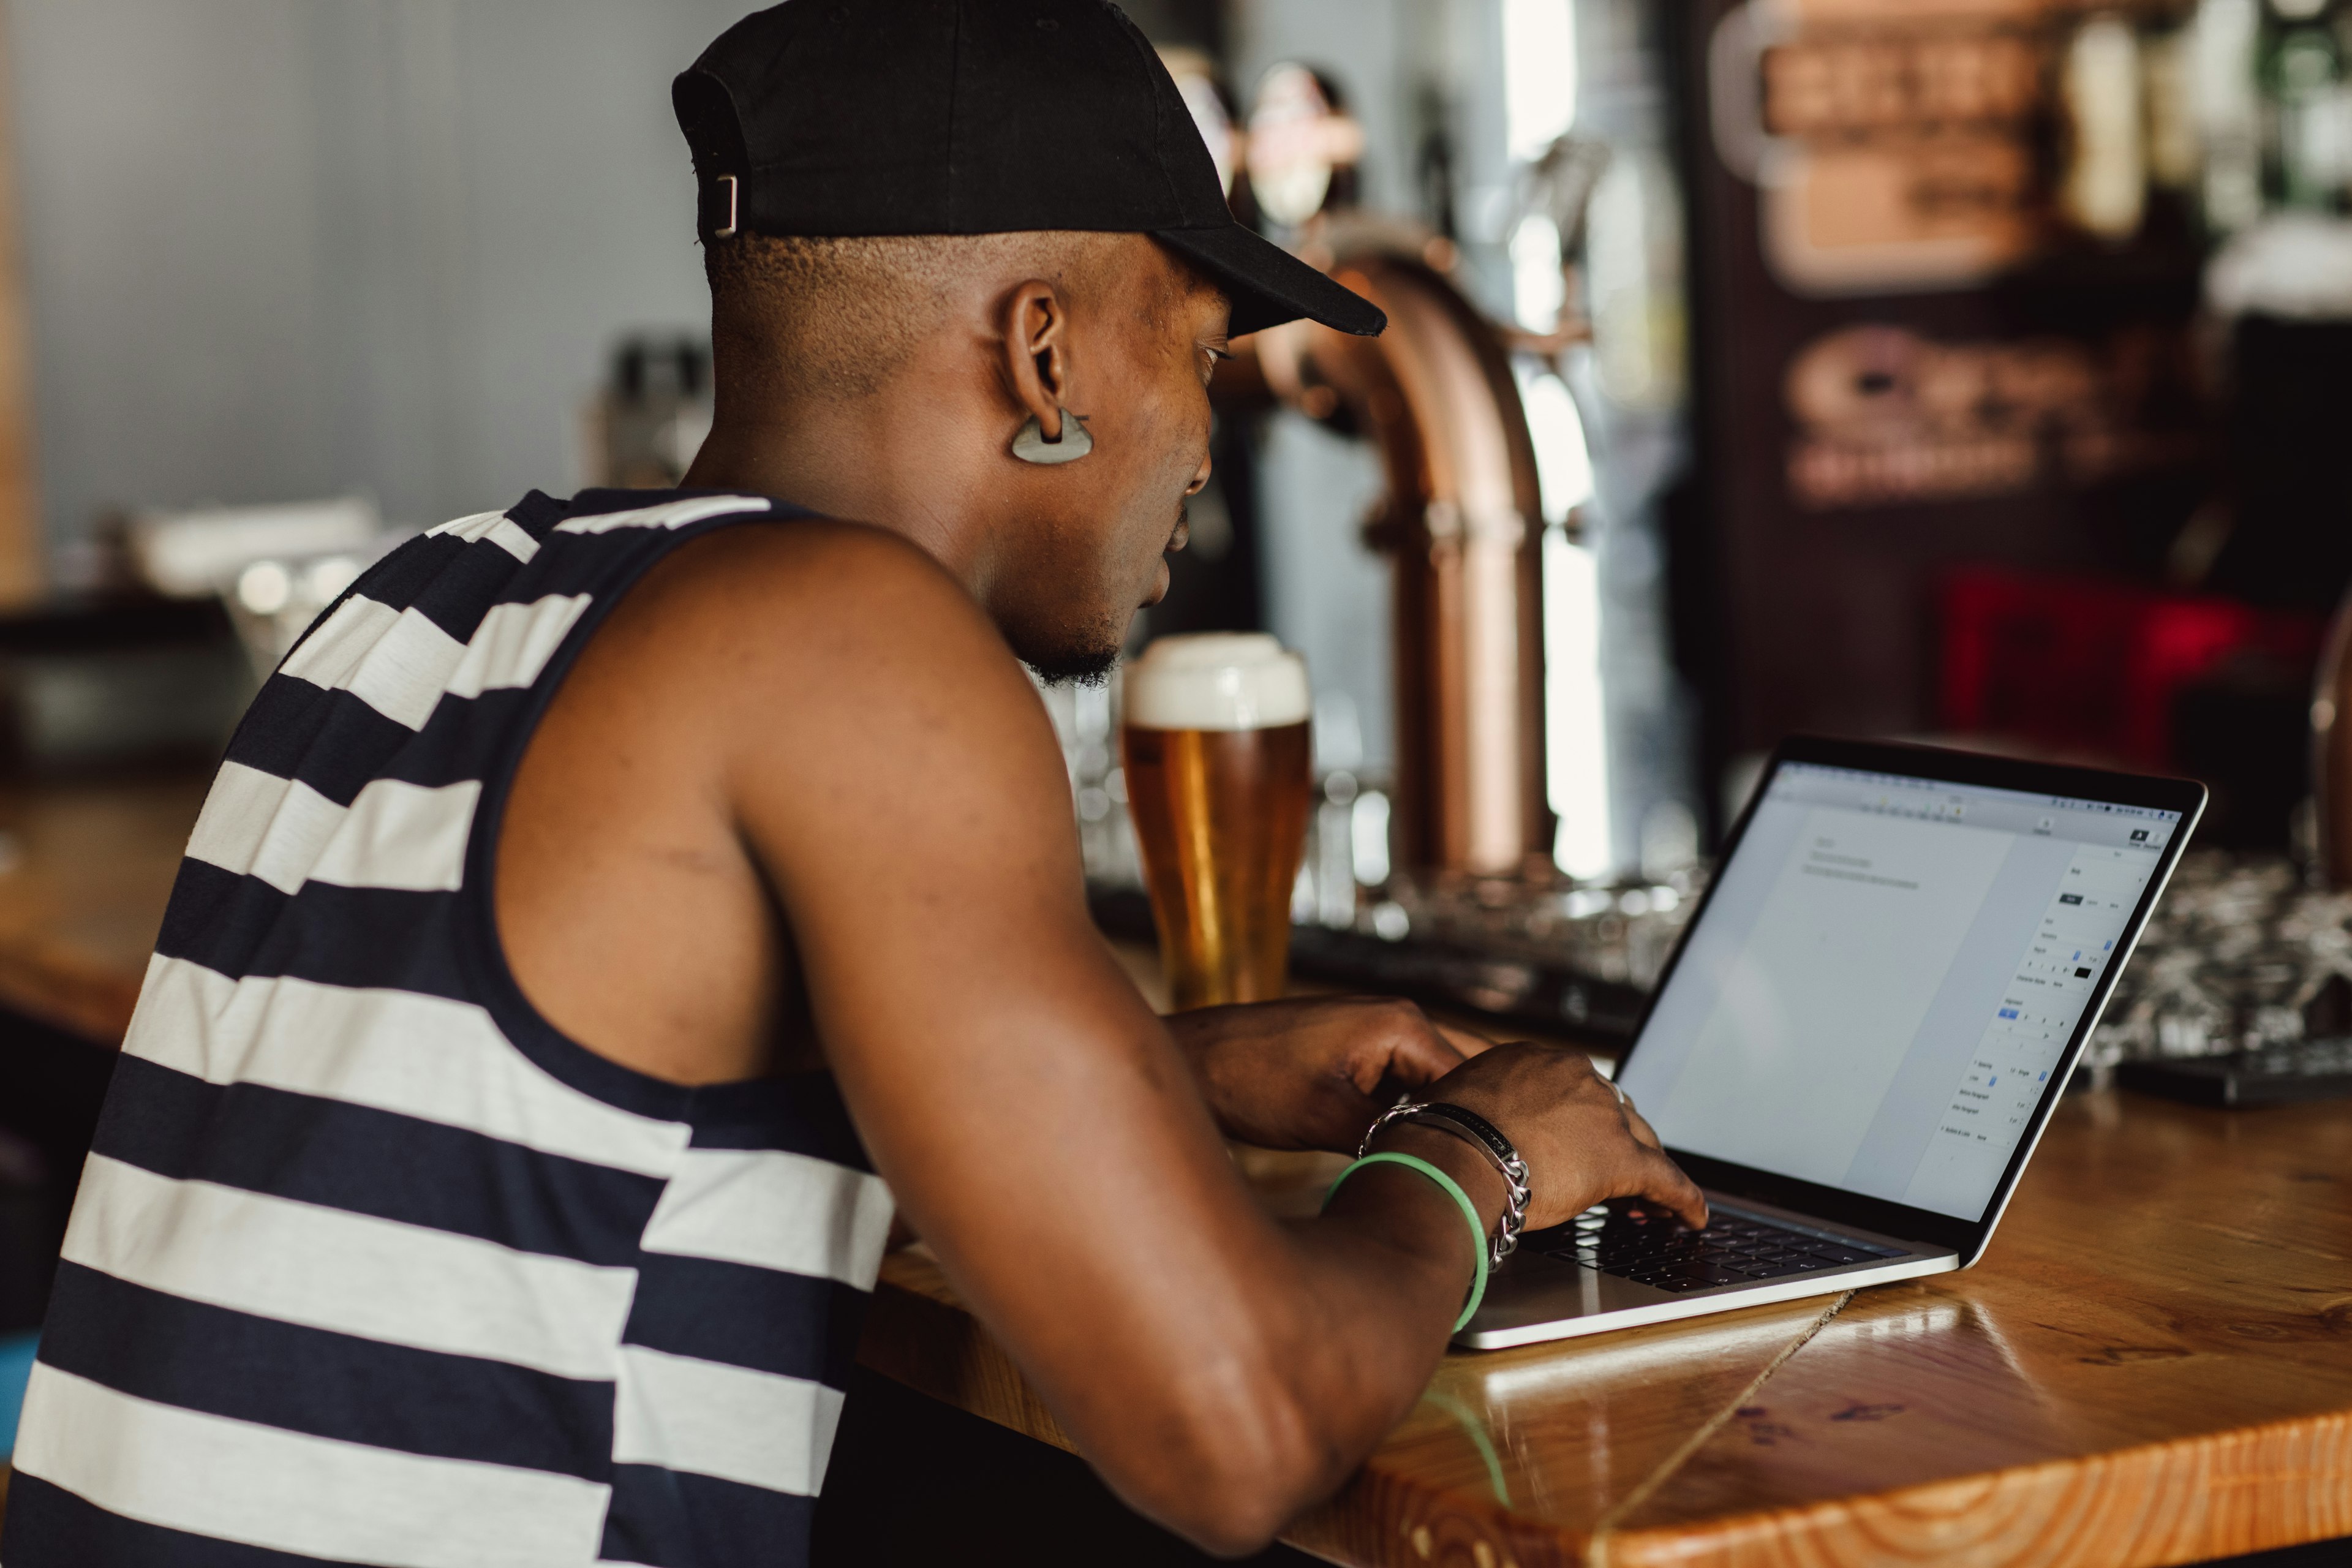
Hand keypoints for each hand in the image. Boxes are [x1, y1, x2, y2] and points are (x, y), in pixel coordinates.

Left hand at [1164, 996, 1486, 1152]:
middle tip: (1481, 1180)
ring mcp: (1376, 1037)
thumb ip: (1393, 1139)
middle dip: (1468, 1125)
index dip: (1482, 1131)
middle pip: (1461, 1080)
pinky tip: (1409, 1158)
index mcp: (1401, 1023)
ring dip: (1436, 1126)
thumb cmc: (1251, 1082)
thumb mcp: (1329, 1119)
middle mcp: (1398, 1020)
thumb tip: (1440, 1171)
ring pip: (1431, 1090)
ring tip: (1449, 1175)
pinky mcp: (1356, 1058)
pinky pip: (1401, 1091)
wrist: (1193, 1061)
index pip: (1472, 1081)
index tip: (1489, 1179)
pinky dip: (1408, 1121)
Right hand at [1381, 1044, 1707, 1231]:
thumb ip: (1480, 1113)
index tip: (1580, 1144)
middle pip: (1613, 1113)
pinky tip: (1690, 1217)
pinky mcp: (1622, 1157)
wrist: (1453, 1154)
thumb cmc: (1441, 1138)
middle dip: (1619, 1145)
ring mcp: (1602, 1114)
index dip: (1583, 1124)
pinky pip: (1665, 1180)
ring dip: (1646, 1174)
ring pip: (1640, 1143)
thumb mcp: (1459, 1106)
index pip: (1574, 1091)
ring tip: (1650, 1205)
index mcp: (1535, 1060)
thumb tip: (1469, 1135)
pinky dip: (1682, 1199)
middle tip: (1620, 1180)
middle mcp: (1576, 1076)